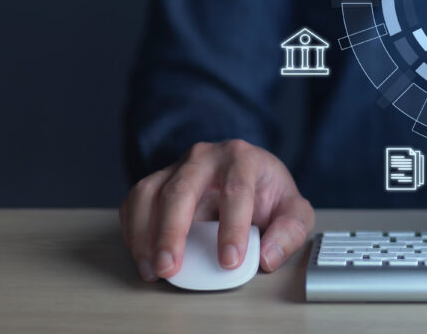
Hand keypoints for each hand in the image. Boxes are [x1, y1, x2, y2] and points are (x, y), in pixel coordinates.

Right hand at [119, 139, 313, 281]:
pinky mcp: (157, 181)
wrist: (247, 174)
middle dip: (173, 231)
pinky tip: (143, 256)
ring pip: (150, 193)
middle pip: (182, 189)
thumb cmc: (267, 193)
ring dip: (145, 234)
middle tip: (171, 267)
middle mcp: (206, 157)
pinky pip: (135, 202)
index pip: (237, 190)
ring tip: (153, 268)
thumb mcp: (293, 210)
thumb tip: (267, 257)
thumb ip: (289, 231)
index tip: (230, 261)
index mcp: (244, 158)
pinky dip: (133, 230)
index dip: (232, 228)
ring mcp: (177, 167)